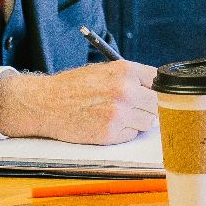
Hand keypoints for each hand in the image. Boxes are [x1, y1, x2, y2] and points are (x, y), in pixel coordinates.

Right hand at [0, 60, 157, 143]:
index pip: (160, 81)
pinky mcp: (111, 132)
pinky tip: (106, 124)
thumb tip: (157, 89)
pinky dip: (123, 133)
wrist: (46, 103)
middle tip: (133, 108)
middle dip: (147, 107)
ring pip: (147, 121)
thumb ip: (131, 78)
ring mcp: (120, 112)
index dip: (156, 89)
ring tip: (115, 115)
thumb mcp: (105, 70)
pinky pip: (132, 134)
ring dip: (137, 121)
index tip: (153, 95)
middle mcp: (126, 90)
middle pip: (158, 103)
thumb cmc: (74, 86)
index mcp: (126, 70)